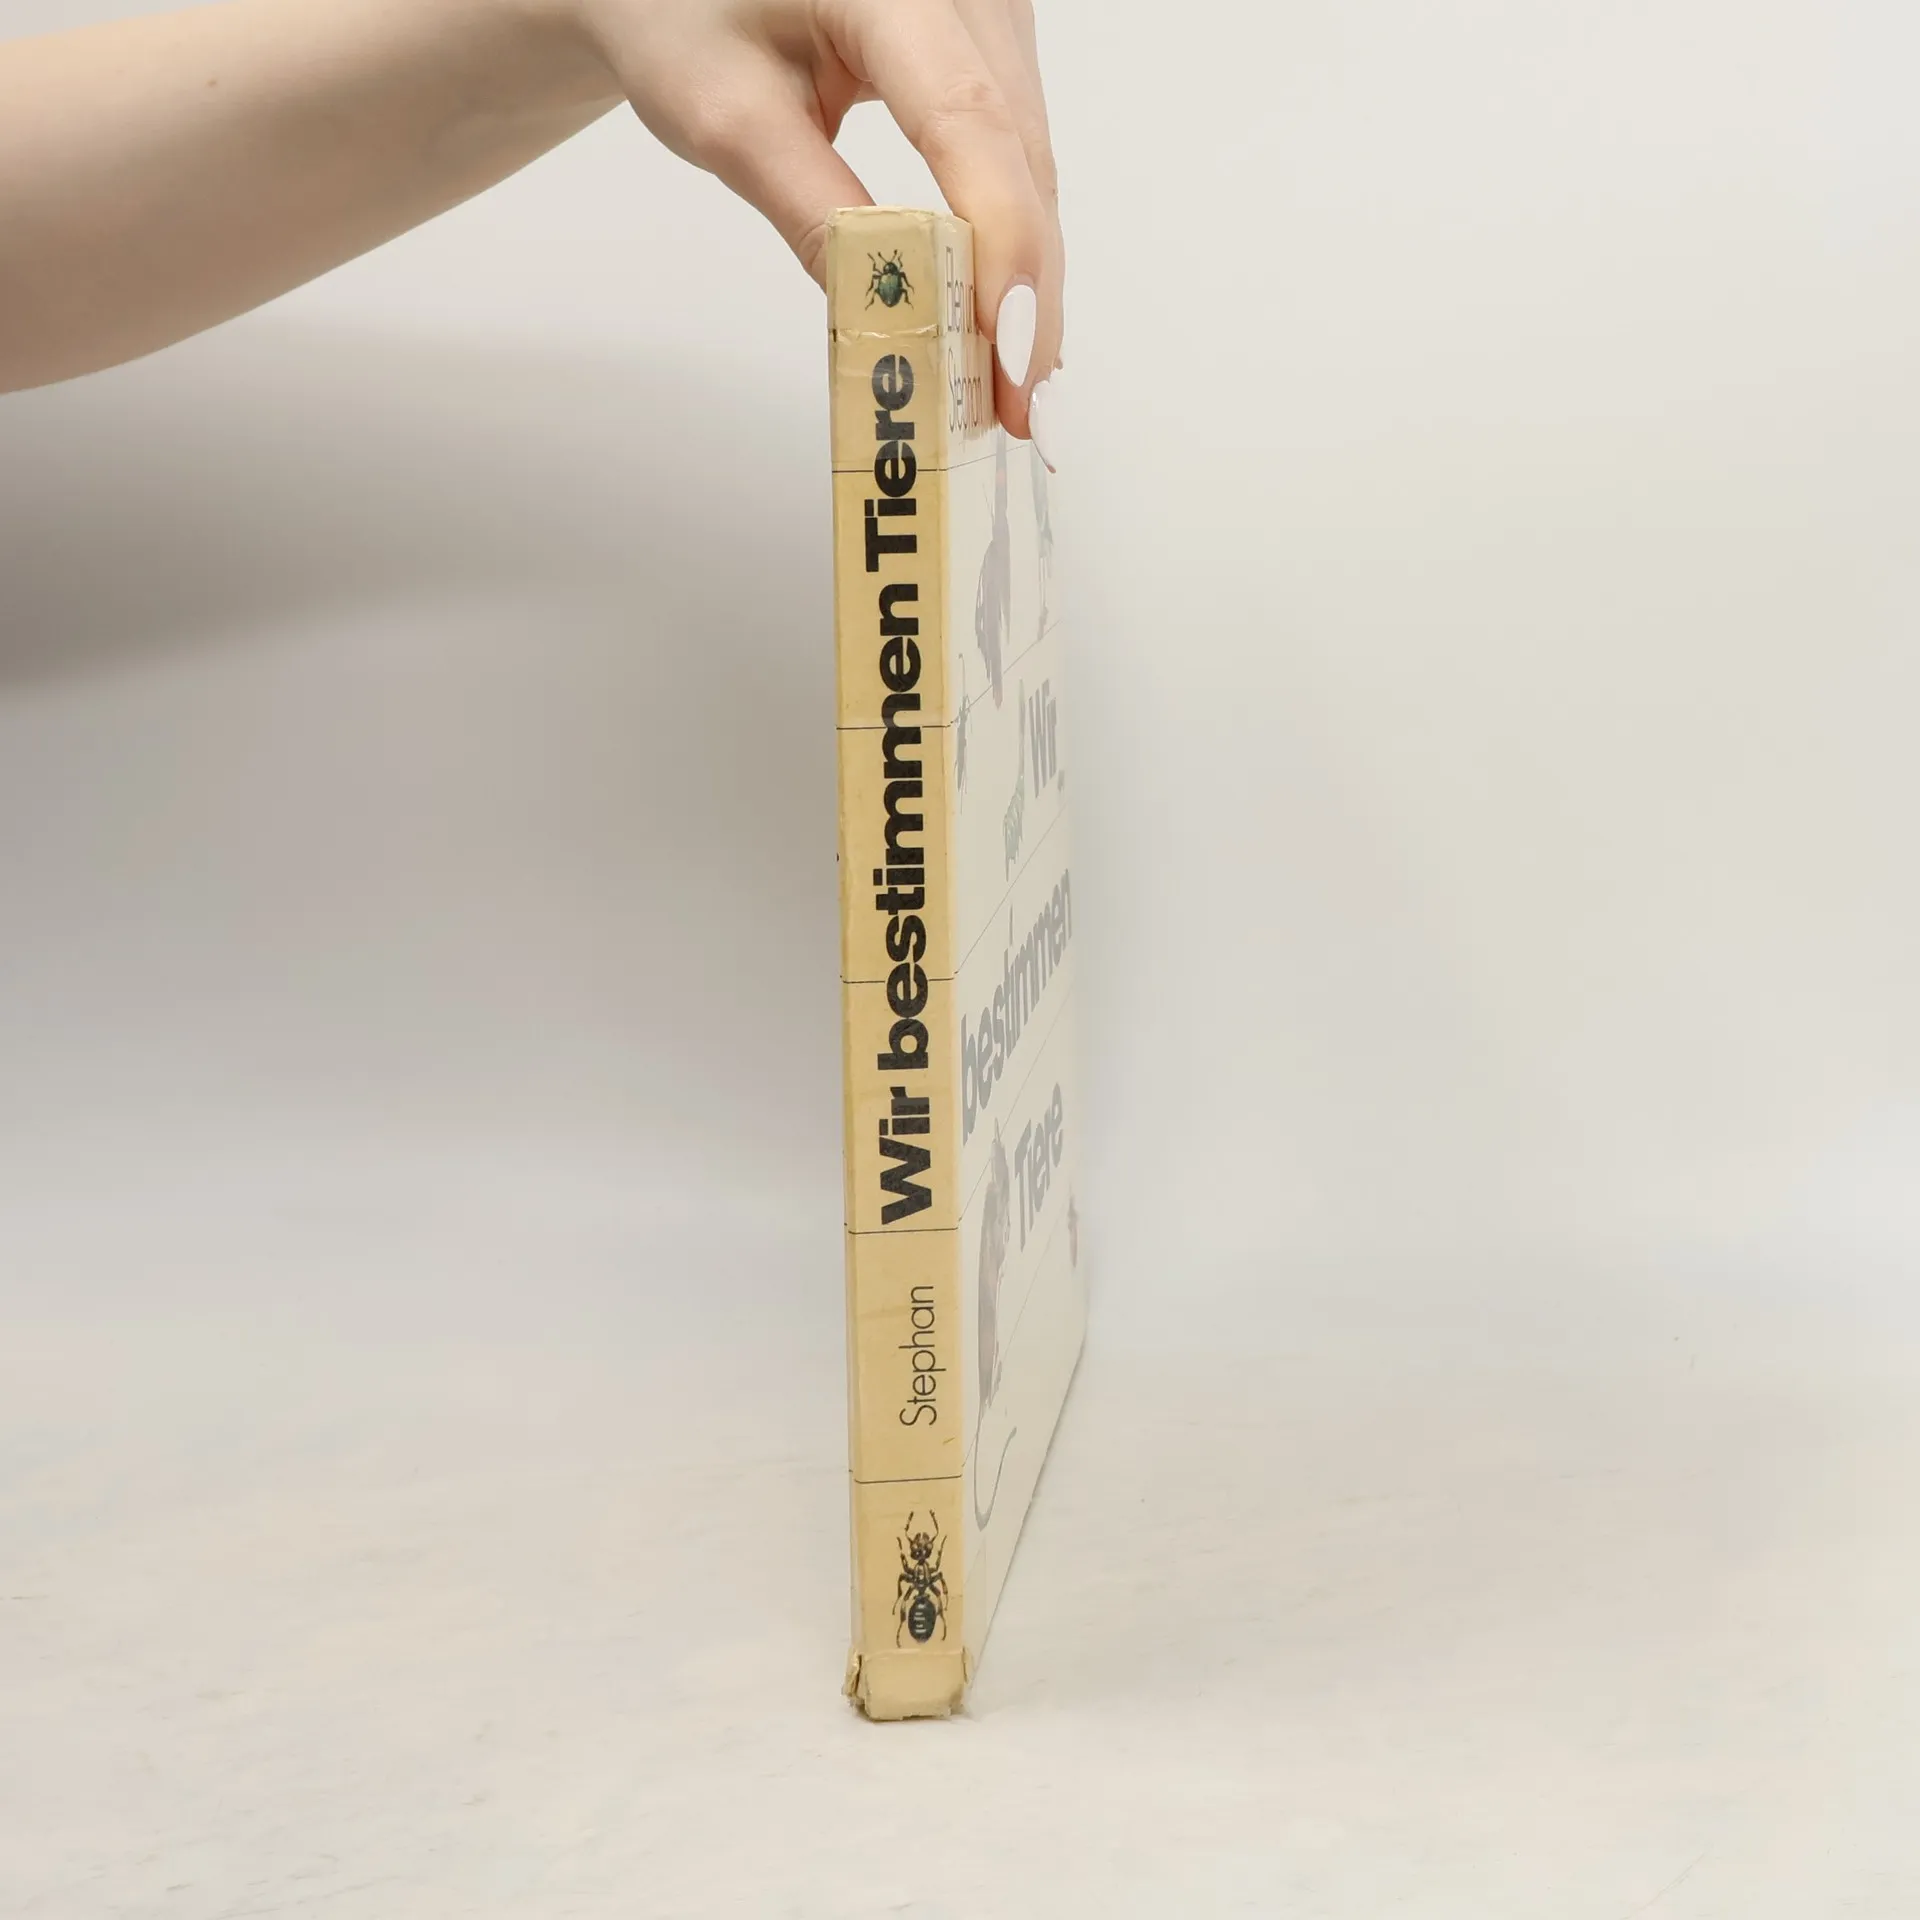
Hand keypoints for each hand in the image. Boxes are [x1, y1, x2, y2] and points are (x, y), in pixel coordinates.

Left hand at [574, 0, 1063, 445]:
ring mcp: (993, 12)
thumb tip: (893, 322)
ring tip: (1007, 387)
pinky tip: (1001, 320)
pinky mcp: (995, 48)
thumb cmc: (684, 17)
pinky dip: (1011, 244)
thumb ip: (814, 214)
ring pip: (1033, 166)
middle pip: (1019, 157)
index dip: (999, 247)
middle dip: (1023, 295)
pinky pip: (1020, 158)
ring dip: (1026, 283)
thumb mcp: (728, 121)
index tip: (1006, 354)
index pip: (969, 122)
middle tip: (1013, 410)